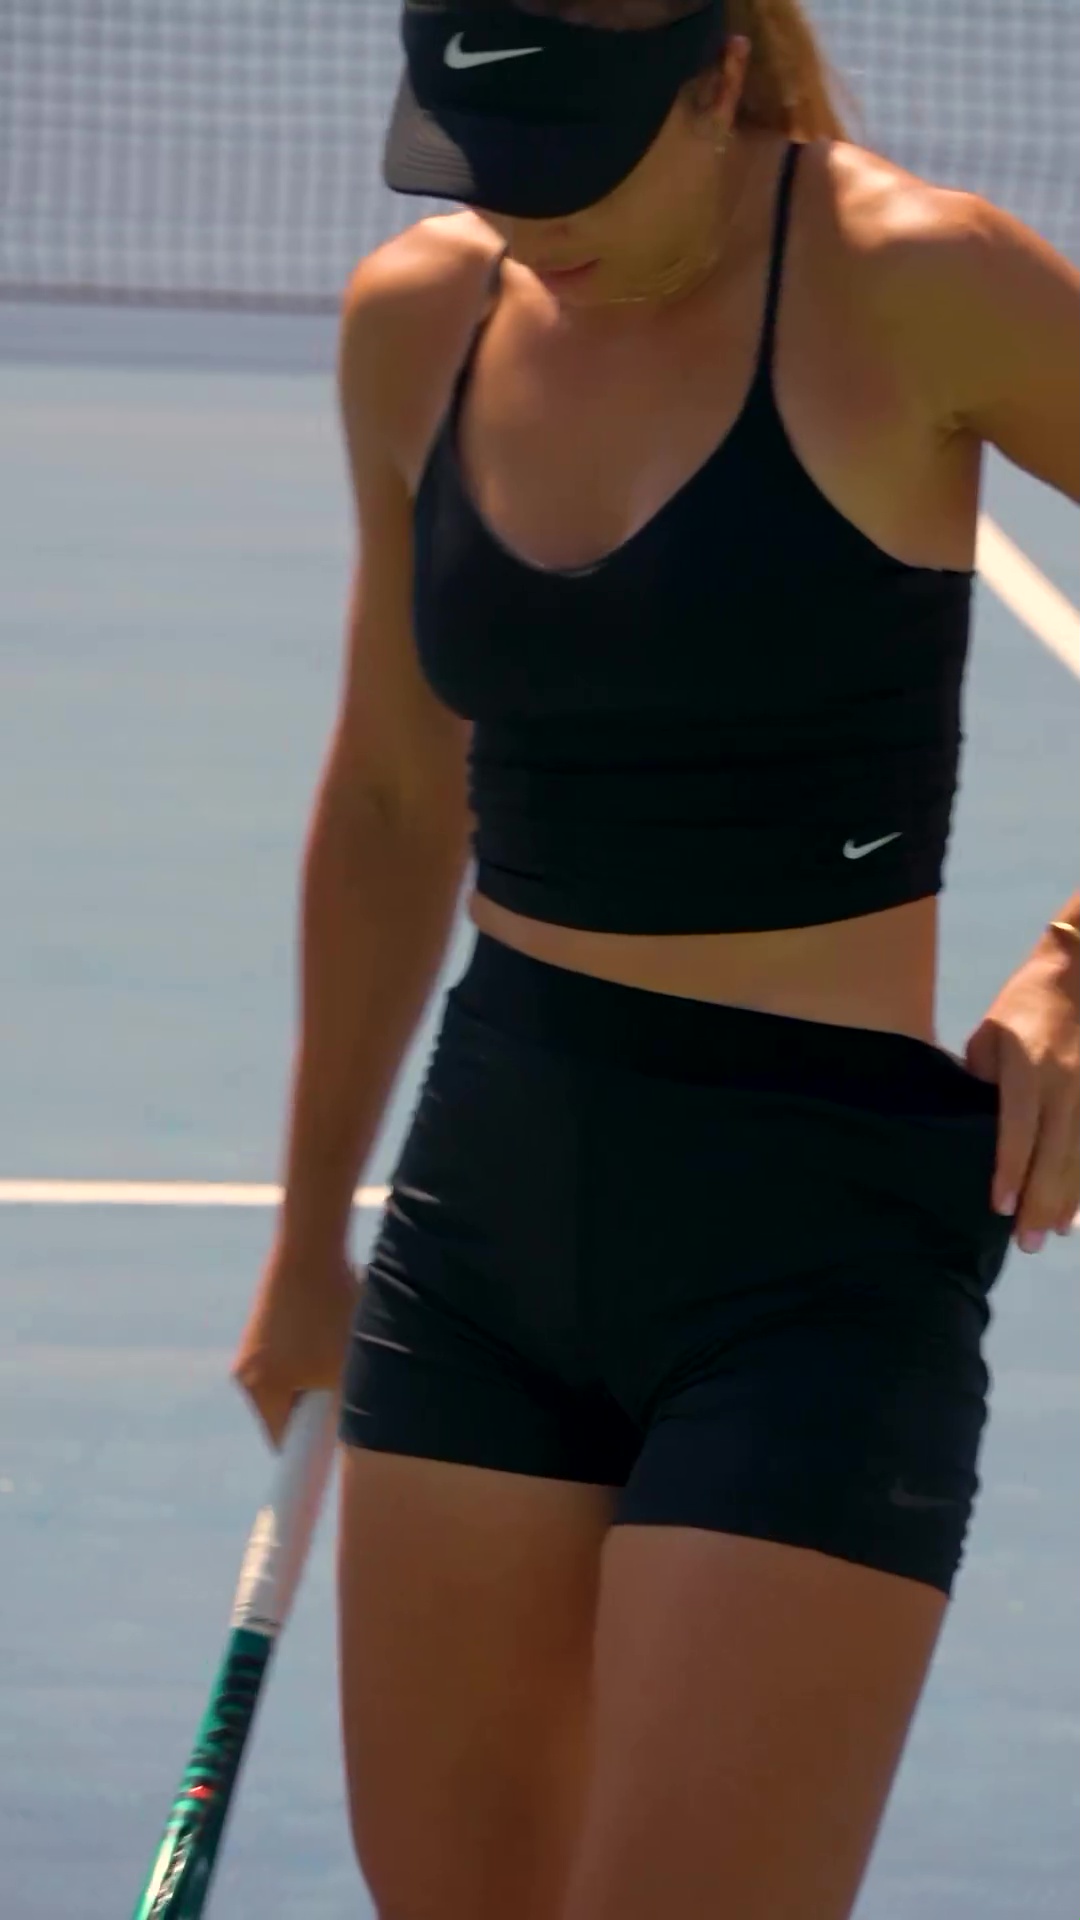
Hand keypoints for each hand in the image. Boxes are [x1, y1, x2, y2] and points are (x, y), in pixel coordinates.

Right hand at [232, 1230, 359, 1445]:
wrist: (312, 1244)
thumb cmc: (332, 1310)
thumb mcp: (346, 1369)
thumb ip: (345, 1411)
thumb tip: (352, 1443)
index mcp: (260, 1391)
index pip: (283, 1443)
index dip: (311, 1453)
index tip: (338, 1454)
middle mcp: (246, 1372)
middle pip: (287, 1413)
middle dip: (319, 1409)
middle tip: (351, 1393)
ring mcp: (254, 1346)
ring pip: (294, 1381)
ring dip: (321, 1377)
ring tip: (344, 1350)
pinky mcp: (265, 1322)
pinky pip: (293, 1355)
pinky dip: (316, 1352)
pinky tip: (335, 1327)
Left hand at [965, 926, 1079, 1251]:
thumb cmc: (1026, 1003)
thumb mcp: (989, 1033)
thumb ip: (984, 1080)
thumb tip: (982, 1126)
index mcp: (1027, 1068)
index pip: (1018, 1131)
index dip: (1010, 1173)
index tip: (1002, 1209)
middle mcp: (1065, 1083)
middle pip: (1055, 1154)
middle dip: (1042, 1202)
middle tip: (1029, 1243)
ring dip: (1070, 1198)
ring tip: (1056, 1231)